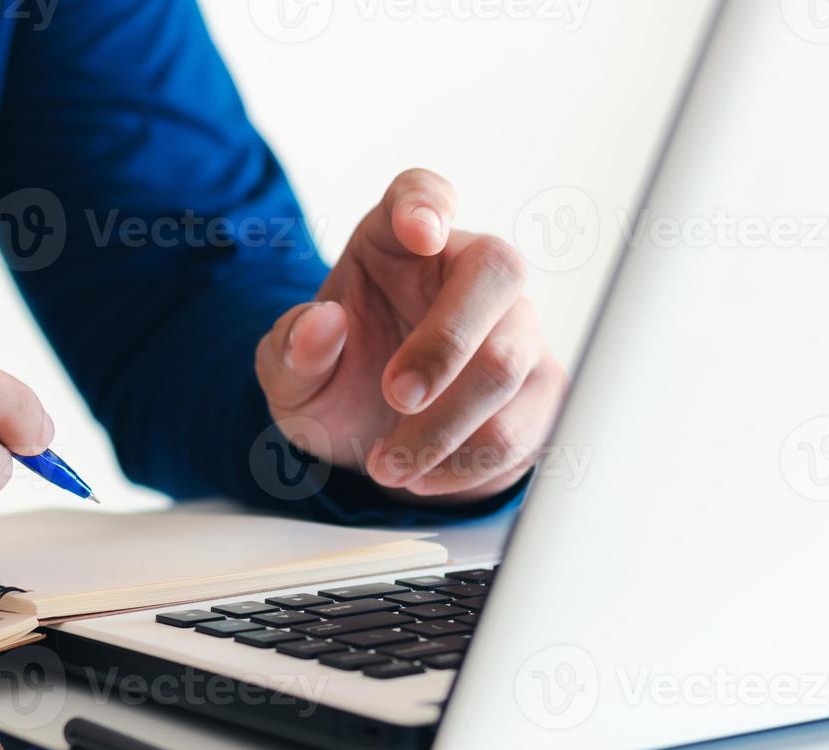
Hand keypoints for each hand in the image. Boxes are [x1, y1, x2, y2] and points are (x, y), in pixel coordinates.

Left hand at [257, 169, 568, 503]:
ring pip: (509, 361)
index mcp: (399, 245)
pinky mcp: (539, 392)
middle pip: (496, 271)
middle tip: (395, 395)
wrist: (371, 447)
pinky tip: (422, 476)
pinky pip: (523, 424)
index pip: (422, 194)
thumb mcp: (290, 376)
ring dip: (444, 426)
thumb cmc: (335, 385)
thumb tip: (320, 324)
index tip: (417, 229)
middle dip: (445, 342)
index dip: (426, 204)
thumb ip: (292, 349)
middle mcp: (468, 272)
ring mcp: (515, 329)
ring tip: (387, 464)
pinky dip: (467, 461)